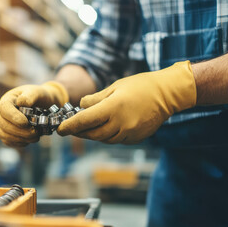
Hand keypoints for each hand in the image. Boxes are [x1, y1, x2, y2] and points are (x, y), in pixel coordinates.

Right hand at [0, 81, 67, 146]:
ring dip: (21, 138)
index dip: (13, 117)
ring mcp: (3, 124)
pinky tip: (30, 139)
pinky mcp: (7, 135)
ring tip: (36, 136)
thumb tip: (21, 103)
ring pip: (5, 135)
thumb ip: (29, 96)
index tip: (26, 123)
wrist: (44, 105)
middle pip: (4, 125)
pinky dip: (20, 142)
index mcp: (7, 100)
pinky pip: (9, 142)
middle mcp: (2, 113)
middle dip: (20, 131)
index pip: (4, 109)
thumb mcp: (37, 92)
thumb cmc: (39, 97)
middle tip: (35, 132)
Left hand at [57, 61, 196, 143]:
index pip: (85, 121)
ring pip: (104, 139)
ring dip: (92, 134)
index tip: (60, 130)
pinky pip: (116, 140)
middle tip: (70, 129)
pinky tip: (105, 128)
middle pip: (93, 134)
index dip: (70, 126)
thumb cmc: (140, 86)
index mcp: (113, 107)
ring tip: (86, 127)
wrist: (167, 94)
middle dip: (79, 132)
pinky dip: (106, 136)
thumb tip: (81, 106)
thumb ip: (96, 98)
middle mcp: (121, 123)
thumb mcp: (115, 86)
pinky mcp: (136, 138)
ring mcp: (130, 132)